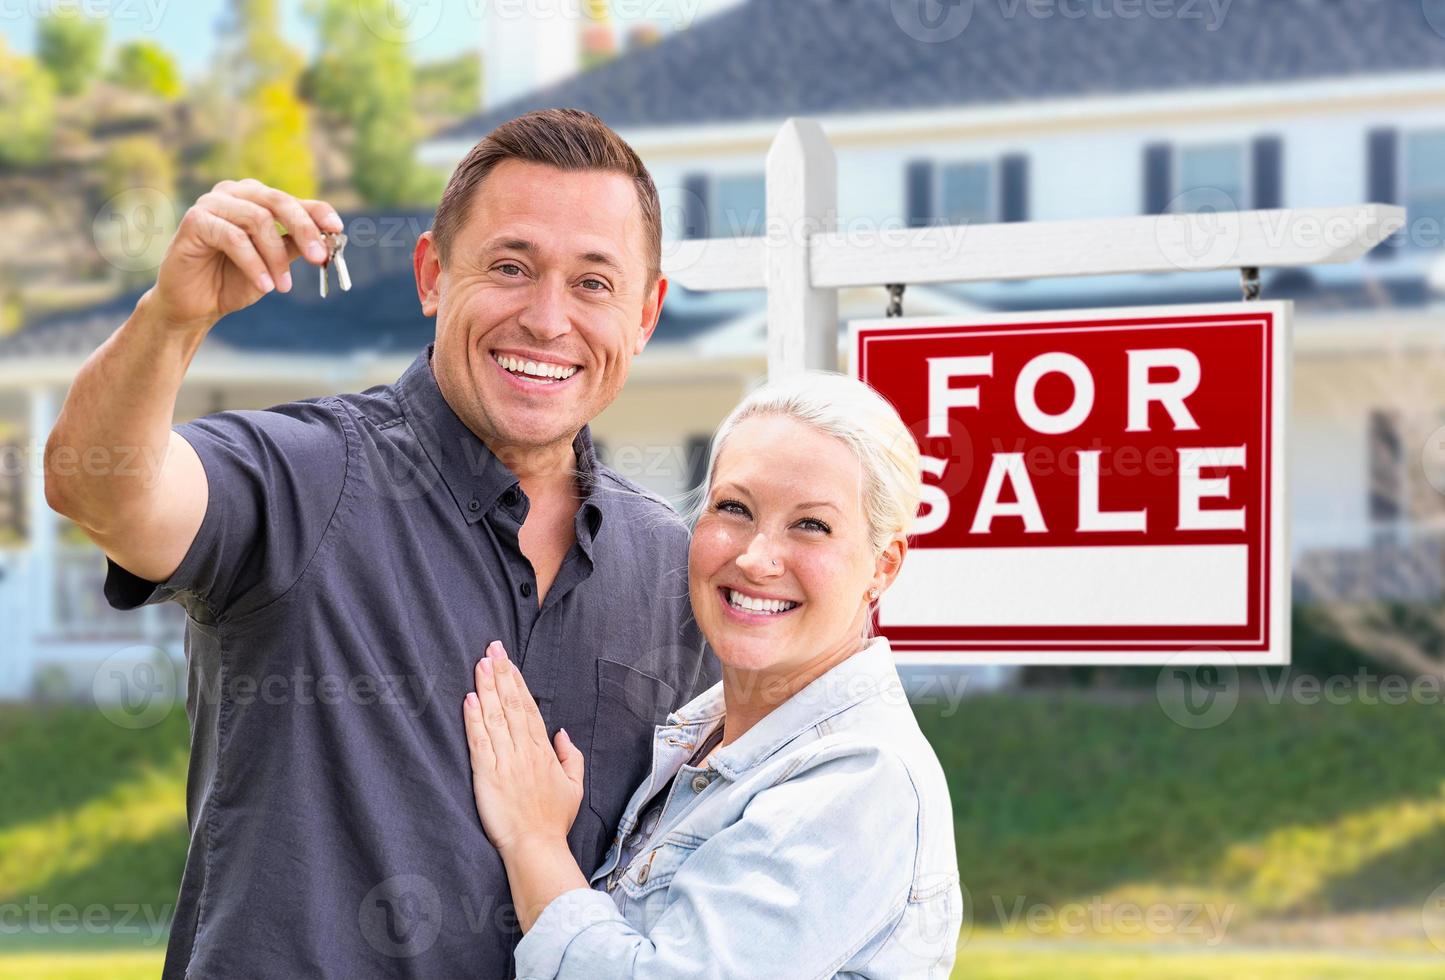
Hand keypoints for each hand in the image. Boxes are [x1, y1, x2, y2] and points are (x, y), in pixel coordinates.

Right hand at [147, 178, 342, 331]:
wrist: (195, 304)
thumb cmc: (234, 280)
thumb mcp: (275, 263)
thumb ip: (296, 247)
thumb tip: (329, 240)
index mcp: (255, 199)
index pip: (293, 199)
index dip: (317, 212)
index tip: (337, 229)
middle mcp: (234, 194)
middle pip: (277, 202)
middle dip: (303, 230)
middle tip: (318, 258)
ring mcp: (211, 204)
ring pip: (258, 220)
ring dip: (276, 257)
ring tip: (283, 287)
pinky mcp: (195, 221)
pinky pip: (234, 238)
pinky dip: (255, 264)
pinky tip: (265, 286)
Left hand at [464, 641, 584, 856]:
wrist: (536, 847)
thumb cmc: (553, 821)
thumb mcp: (574, 787)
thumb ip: (571, 757)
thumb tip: (562, 732)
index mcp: (544, 751)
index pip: (528, 708)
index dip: (517, 682)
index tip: (508, 661)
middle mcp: (525, 751)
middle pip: (511, 704)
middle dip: (501, 673)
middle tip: (492, 647)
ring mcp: (506, 761)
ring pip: (495, 716)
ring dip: (487, 687)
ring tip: (480, 663)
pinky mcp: (487, 775)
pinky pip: (480, 741)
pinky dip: (474, 719)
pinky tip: (469, 698)